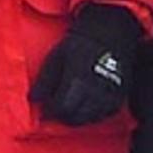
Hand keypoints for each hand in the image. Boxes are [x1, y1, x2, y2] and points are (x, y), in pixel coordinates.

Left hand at [30, 1, 146, 125]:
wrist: (110, 33)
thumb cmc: (80, 44)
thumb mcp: (56, 57)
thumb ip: (44, 81)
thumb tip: (33, 99)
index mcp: (77, 81)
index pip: (60, 109)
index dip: (50, 112)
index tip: (45, 109)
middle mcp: (94, 92)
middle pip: (75, 118)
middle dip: (63, 116)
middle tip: (57, 109)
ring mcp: (109, 96)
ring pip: (90, 119)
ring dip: (78, 117)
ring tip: (71, 107)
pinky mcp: (119, 96)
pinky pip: (104, 115)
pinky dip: (93, 115)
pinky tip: (87, 106)